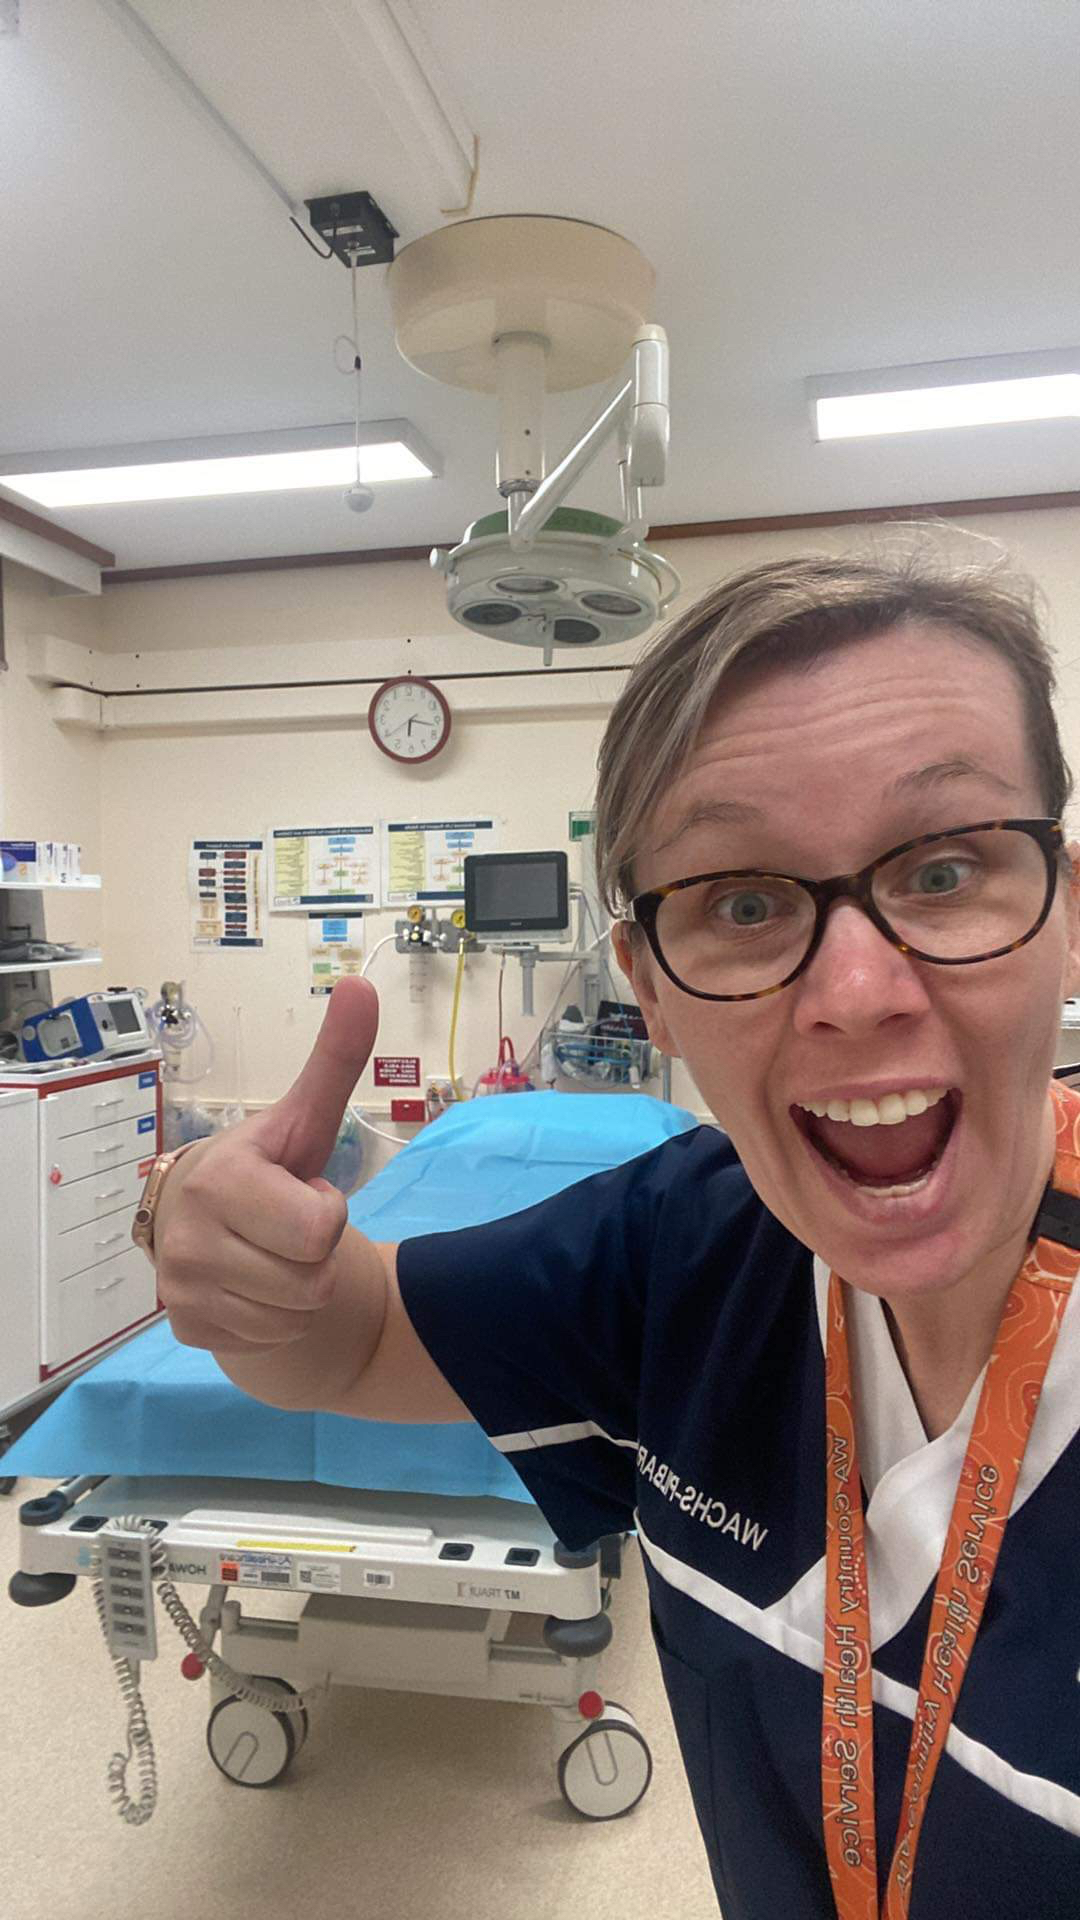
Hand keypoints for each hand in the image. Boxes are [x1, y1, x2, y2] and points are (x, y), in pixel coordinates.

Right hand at [154, 976, 378, 1355]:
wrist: (207, 1226)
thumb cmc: (266, 1168)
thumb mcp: (304, 1119)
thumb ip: (334, 1059)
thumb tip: (361, 984)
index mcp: (218, 1179)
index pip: (318, 1229)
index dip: (325, 1211)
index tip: (298, 1189)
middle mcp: (187, 1239)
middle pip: (313, 1281)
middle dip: (316, 1254)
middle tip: (288, 1227)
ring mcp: (180, 1291)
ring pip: (296, 1317)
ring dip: (300, 1290)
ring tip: (273, 1254)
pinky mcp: (186, 1332)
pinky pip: (269, 1342)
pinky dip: (274, 1321)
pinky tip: (254, 1287)